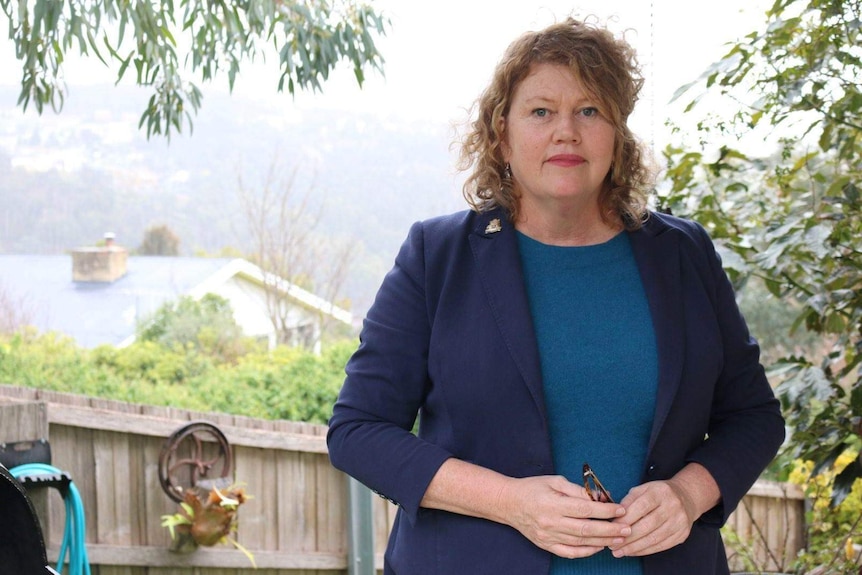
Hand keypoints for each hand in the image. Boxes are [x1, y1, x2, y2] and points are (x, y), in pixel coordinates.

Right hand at [498, 474, 630, 558]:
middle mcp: (551, 522)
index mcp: (553, 503)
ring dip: (602, 541)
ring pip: (581, 542)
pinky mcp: (546, 545)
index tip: (620, 509)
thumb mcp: (554, 481)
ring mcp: (548, 536)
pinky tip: (599, 547)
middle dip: (610, 530)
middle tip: (627, 529)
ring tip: (619, 538)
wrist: (509, 503)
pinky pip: (570, 552)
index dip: (605, 511)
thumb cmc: (532, 488)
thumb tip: (600, 498)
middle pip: (586, 528)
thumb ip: (577, 490)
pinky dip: (586, 551)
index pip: (585, 509)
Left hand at [608, 478, 698, 556]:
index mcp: (660, 491)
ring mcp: (679, 521)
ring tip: (619, 551)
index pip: (641, 507)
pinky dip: (645, 550)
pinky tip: (633, 551)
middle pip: (647, 525)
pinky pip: (661, 546)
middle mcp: (672, 506)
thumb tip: (615, 518)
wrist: (686, 497)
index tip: (612, 528)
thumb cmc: (657, 494)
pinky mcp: (682, 535)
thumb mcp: (642, 489)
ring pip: (654, 539)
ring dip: (634, 547)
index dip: (626, 519)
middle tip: (612, 544)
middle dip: (628, 537)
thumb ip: (629, 501)